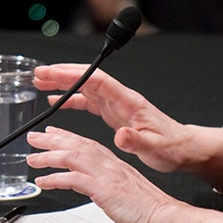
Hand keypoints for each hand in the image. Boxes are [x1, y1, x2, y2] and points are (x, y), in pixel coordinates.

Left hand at [27, 125, 178, 222]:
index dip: (68, 138)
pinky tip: (44, 182)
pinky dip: (56, 179)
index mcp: (116, 165)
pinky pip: (74, 179)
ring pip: (72, 157)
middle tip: (34, 138)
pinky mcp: (104, 189)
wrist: (167, 217)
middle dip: (52, 140)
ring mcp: (107, 175)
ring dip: (49, 157)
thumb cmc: (153, 211)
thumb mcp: (128, 194)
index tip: (53, 134)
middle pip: (77, 145)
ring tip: (32, 159)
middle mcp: (110, 165)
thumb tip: (100, 192)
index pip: (88, 145)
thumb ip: (112, 189)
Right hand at [31, 63, 204, 174]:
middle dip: (62, 74)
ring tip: (42, 83)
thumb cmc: (171, 147)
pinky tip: (59, 101)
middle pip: (87, 79)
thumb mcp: (154, 148)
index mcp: (128, 102)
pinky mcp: (115, 114)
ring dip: (64, 84)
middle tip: (39, 74)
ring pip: (85, 88)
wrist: (183, 149)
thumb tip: (120, 135)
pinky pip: (89, 101)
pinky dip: (72, 99)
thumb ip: (136, 141)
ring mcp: (117, 105)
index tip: (52, 73)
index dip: (73, 75)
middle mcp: (120, 99)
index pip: (97, 81)